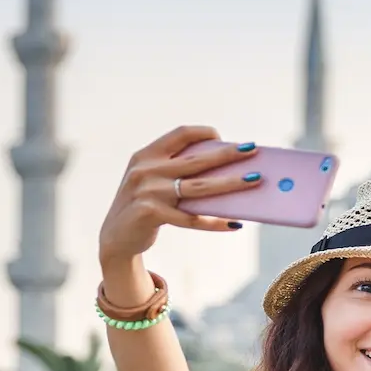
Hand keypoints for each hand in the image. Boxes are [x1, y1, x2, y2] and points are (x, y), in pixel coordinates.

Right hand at [98, 126, 261, 263]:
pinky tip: (234, 223)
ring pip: (200, 188)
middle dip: (228, 154)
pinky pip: (192, 218)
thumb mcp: (152, 181)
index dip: (204, 132)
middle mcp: (146, 170)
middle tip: (253, 150)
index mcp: (146, 155)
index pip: (180, 134)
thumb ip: (177, 172)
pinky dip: (215, 222)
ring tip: (254, 180)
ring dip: (231, 183)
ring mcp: (148, 192)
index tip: (224, 137)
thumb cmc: (144, 205)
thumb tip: (225, 170)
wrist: (115, 238)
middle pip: (196, 160)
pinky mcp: (151, 214)